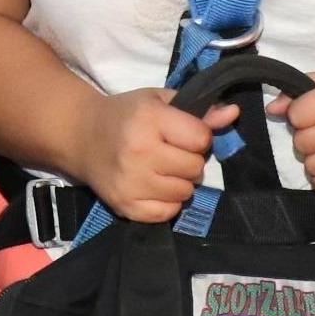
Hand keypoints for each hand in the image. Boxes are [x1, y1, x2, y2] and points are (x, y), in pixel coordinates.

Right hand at [74, 88, 237, 221]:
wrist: (81, 136)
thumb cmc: (126, 114)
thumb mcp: (160, 101)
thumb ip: (199, 110)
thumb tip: (233, 114)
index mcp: (150, 119)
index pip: (201, 139)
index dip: (198, 136)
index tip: (183, 134)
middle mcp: (140, 152)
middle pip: (195, 168)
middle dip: (189, 160)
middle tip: (171, 152)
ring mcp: (131, 182)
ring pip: (185, 193)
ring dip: (180, 182)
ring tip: (161, 169)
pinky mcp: (125, 206)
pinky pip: (168, 213)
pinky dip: (167, 203)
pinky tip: (153, 187)